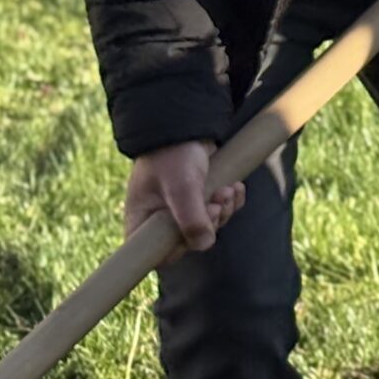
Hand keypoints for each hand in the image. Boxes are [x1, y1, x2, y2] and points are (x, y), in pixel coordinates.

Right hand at [124, 142, 245, 260]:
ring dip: (224, 209)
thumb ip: (190, 216)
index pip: (157, 255)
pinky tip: (235, 187)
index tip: (196, 228)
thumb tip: (204, 244)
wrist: (187, 123)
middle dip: (210, 222)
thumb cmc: (173, 153)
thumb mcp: (181, 184)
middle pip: (189, 241)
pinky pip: (220, 210)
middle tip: (218, 200)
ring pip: (208, 226)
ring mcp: (181, 208)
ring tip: (227, 189)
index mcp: (143, 220)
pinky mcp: (201, 197)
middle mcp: (159, 218)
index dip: (181, 248)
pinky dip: (231, 201)